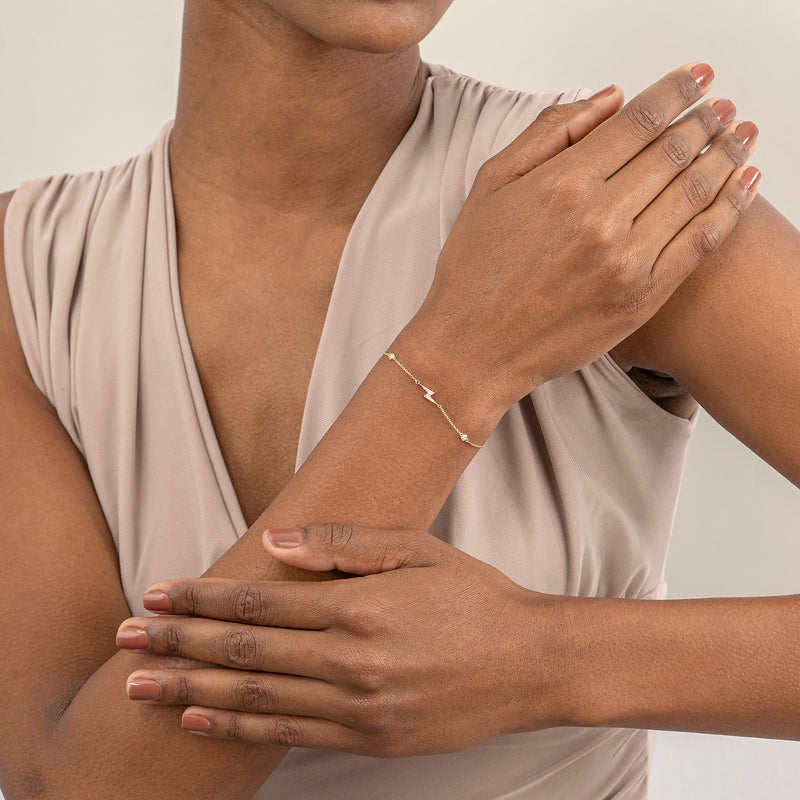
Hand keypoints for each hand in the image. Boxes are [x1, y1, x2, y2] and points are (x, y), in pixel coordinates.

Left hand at [117, 525, 570, 755]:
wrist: (530, 663)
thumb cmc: (474, 597)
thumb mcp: (416, 550)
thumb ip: (341, 546)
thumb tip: (271, 544)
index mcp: (359, 606)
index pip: (258, 604)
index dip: (201, 601)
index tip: (156, 597)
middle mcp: (351, 659)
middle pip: (244, 653)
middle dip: (176, 645)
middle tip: (125, 641)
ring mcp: (358, 706)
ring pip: (255, 700)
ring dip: (190, 692)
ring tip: (139, 689)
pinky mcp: (370, 739)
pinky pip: (290, 735)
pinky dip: (238, 730)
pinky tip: (201, 722)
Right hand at [406, 63, 759, 413]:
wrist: (473, 349)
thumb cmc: (474, 272)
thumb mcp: (491, 185)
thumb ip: (549, 133)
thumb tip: (608, 99)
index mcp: (563, 183)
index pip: (639, 120)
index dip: (677, 91)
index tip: (697, 78)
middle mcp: (601, 219)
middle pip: (675, 150)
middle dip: (705, 120)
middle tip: (720, 107)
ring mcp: (627, 262)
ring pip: (696, 191)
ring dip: (727, 154)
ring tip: (741, 135)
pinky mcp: (642, 299)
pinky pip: (701, 243)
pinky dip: (731, 208)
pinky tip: (745, 184)